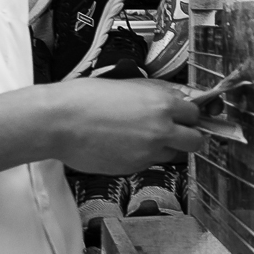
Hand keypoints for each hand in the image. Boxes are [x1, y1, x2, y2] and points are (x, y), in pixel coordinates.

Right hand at [41, 79, 209, 175]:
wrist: (58, 121)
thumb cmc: (85, 98)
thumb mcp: (128, 85)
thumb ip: (156, 95)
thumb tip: (175, 100)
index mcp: (162, 104)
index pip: (195, 114)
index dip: (189, 116)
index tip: (183, 117)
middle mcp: (161, 129)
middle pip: (196, 141)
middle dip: (188, 137)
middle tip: (174, 132)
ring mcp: (148, 152)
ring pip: (174, 155)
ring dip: (166, 149)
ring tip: (143, 138)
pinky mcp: (133, 167)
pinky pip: (150, 163)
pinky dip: (144, 156)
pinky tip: (125, 145)